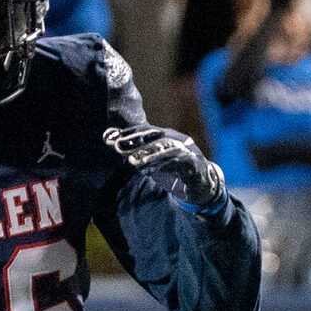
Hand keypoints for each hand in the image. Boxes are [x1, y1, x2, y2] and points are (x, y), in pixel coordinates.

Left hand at [105, 123, 229, 211]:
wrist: (202, 181)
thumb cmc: (174, 167)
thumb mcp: (151, 158)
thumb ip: (132, 149)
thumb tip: (107, 139)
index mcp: (166, 134)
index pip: (145, 130)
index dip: (128, 132)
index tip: (110, 137)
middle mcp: (176, 138)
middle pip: (154, 136)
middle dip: (135, 141)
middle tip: (117, 147)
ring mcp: (186, 150)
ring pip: (165, 148)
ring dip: (148, 154)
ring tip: (133, 162)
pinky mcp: (193, 163)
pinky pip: (177, 162)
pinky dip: (164, 165)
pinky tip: (152, 171)